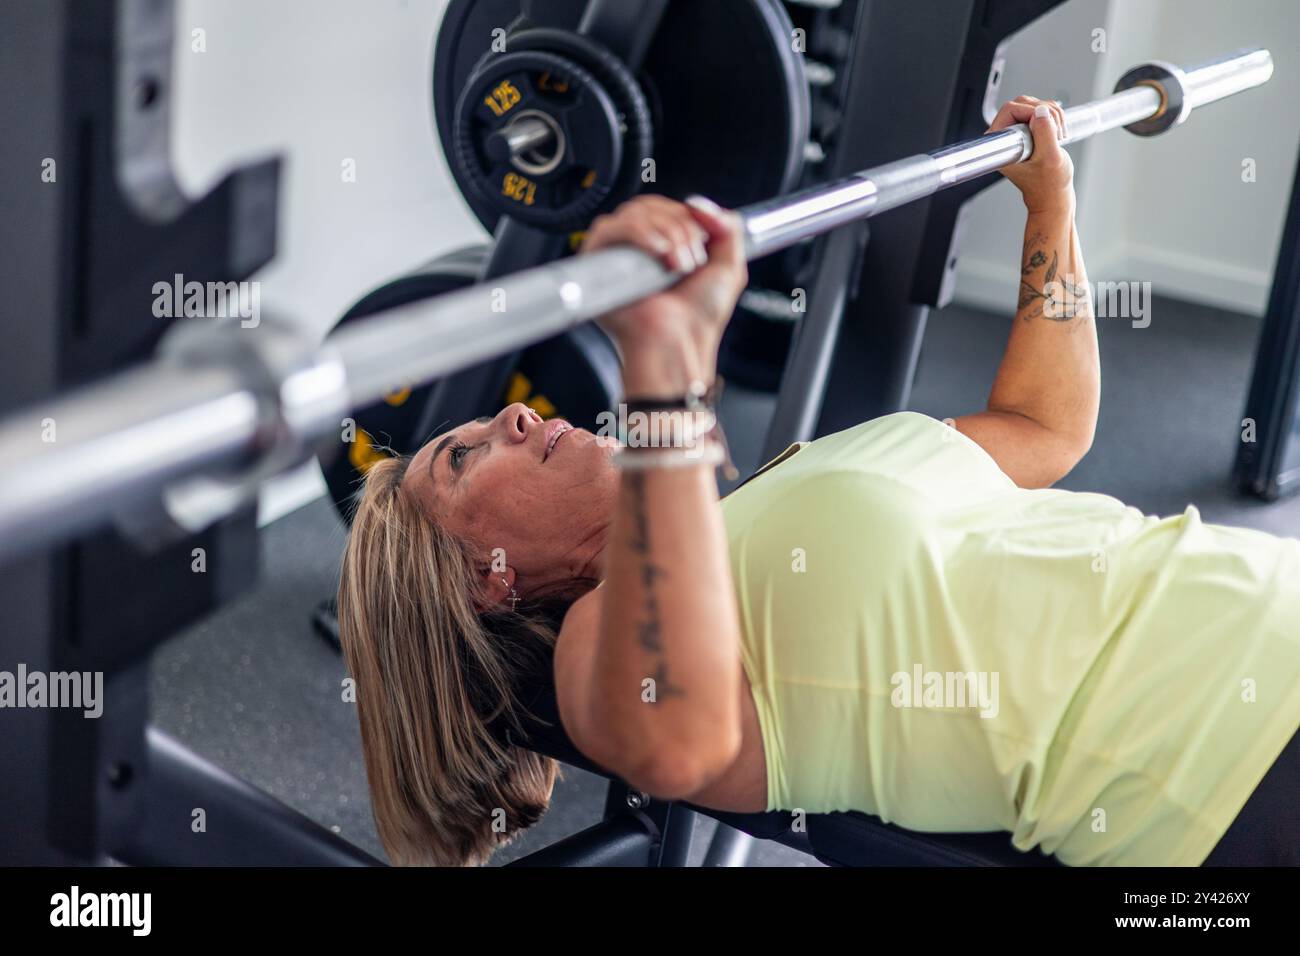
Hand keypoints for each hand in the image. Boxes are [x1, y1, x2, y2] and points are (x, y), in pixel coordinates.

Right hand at [580, 195, 747, 394]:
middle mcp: (640, 249)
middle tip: (691, 259)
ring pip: (635, 213)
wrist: (679, 342)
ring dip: (666, 233)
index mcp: (666, 247)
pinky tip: (658, 253)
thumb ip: (727, 227)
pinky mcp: (599, 262)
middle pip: (652, 205)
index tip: (703, 241)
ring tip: (677, 265)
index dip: (687, 216)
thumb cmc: (699, 317)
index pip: (668, 207)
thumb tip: (697, 202)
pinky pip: (611, 227)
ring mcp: (619, 254)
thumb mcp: (729, 266)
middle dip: (680, 227)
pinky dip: (641, 233)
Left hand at [987, 96, 1074, 213]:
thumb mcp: (1050, 158)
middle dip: (1045, 112)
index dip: (1032, 113)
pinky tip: (1057, 134)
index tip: (1046, 131)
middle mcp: (1002, 138)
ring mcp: (1014, 133)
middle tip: (1056, 132)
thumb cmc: (1049, 184)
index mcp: (999, 146)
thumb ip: (1044, 133)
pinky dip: (1054, 117)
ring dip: (1052, 115)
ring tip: (1058, 136)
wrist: (1053, 194)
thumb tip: (1041, 111)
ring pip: (1034, 104)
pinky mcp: (1026, 131)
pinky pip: (1041, 110)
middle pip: (1023, 103)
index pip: (1011, 109)